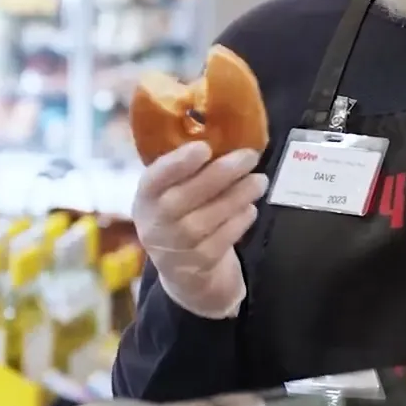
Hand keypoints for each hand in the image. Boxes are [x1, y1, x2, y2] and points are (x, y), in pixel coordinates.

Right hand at [132, 142, 266, 318]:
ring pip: (207, 220)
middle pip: (183, 198)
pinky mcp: (199, 264)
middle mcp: (155, 224)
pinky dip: (240, 221)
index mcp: (145, 198)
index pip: (153, 180)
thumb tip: (223, 133)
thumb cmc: (182, 216)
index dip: (176, 164)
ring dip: (237, 196)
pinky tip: (251, 207)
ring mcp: (176, 248)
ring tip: (259, 180)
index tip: (204, 147)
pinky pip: (223, 239)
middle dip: (219, 174)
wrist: (183, 271)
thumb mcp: (173, 193)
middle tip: (249, 156)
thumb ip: (188, 170)